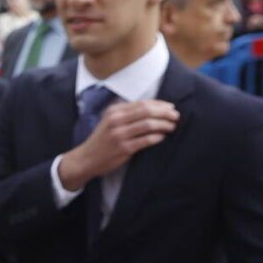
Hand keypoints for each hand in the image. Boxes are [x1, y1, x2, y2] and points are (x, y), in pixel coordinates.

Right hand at [58, 101, 177, 190]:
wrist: (86, 159)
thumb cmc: (102, 140)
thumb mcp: (110, 122)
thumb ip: (127, 114)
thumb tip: (154, 109)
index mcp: (114, 111)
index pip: (142, 104)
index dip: (160, 104)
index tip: (171, 107)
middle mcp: (116, 121)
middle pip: (147, 112)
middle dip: (165, 113)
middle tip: (176, 116)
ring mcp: (119, 135)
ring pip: (149, 125)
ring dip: (164, 125)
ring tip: (172, 127)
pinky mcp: (124, 148)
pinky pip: (146, 140)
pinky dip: (157, 137)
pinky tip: (162, 137)